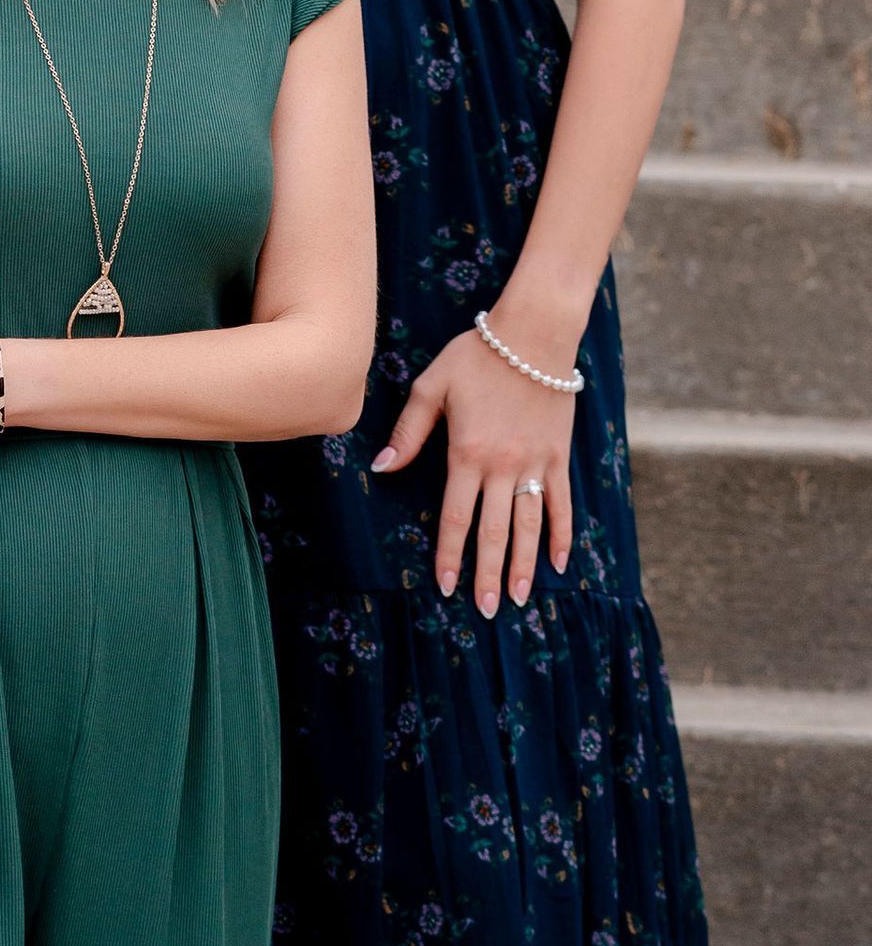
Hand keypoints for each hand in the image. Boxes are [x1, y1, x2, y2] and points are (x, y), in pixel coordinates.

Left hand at [371, 325, 575, 614]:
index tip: (446, 586)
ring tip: (517, 598)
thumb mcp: (432, 386)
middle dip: (487, 574)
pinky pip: (562, 503)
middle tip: (484, 610)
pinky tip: (560, 563)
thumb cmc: (476, 357)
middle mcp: (504, 466)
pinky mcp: (559, 456)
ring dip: (522, 564)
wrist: (534, 334)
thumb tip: (382, 468)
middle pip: (494, 531)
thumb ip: (408, 431)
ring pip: (529, 525)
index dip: (451, 555)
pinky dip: (562, 534)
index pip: (456, 517)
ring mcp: (536, 463)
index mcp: (467, 454)